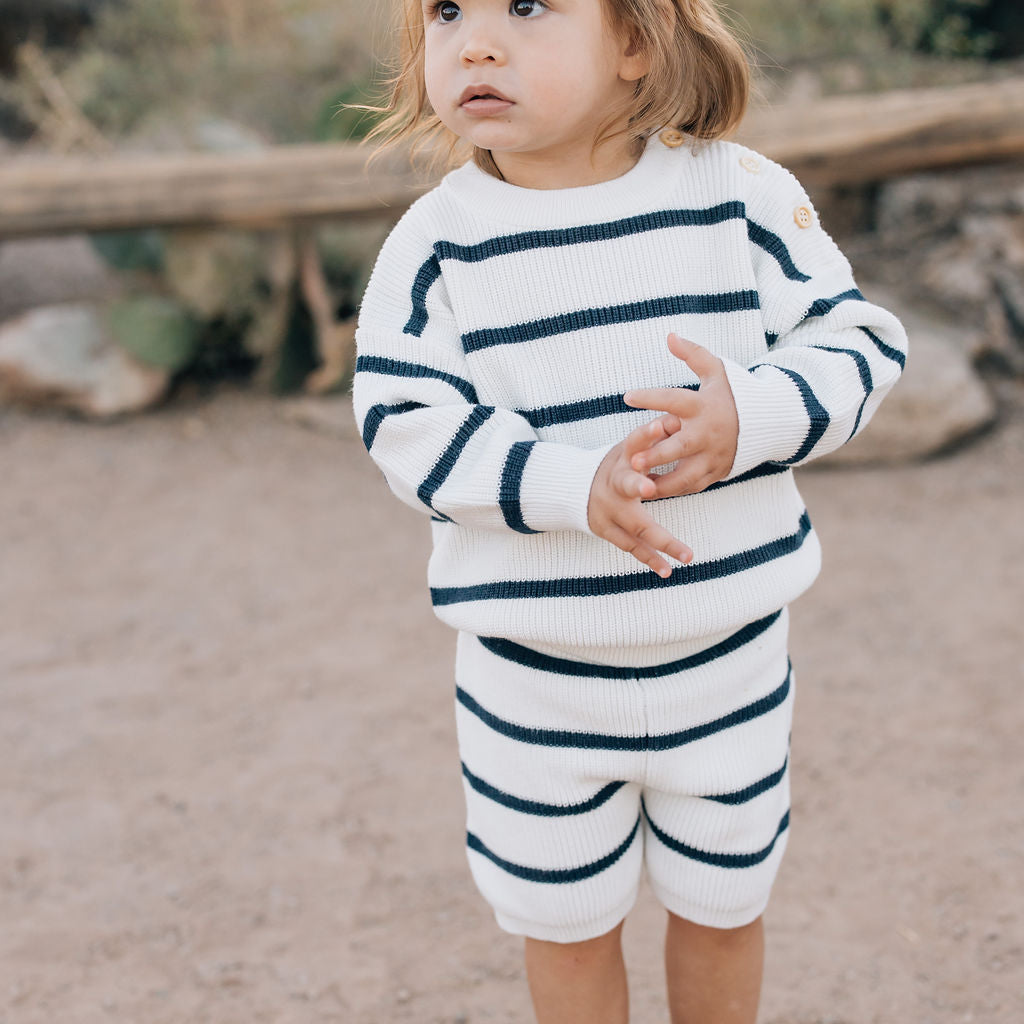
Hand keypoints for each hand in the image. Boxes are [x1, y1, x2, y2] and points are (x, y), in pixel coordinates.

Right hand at [587, 418, 693, 577]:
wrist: (575, 490)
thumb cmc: (617, 465)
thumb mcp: (630, 448)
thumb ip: (652, 437)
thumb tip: (679, 418)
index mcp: (621, 459)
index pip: (633, 442)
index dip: (646, 434)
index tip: (663, 423)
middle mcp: (613, 484)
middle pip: (625, 484)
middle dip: (637, 484)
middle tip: (649, 487)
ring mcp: (608, 511)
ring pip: (636, 526)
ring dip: (662, 541)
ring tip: (686, 555)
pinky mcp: (606, 530)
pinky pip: (631, 546)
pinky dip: (650, 558)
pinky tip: (668, 570)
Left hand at [623, 334, 738, 497]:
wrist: (769, 422)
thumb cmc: (735, 394)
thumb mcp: (718, 371)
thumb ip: (694, 355)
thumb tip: (670, 336)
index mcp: (704, 406)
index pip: (675, 400)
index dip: (651, 397)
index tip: (627, 396)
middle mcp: (707, 433)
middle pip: (680, 447)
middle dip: (657, 455)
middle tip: (632, 460)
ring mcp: (713, 456)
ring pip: (686, 475)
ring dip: (662, 483)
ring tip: (638, 485)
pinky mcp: (716, 472)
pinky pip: (692, 486)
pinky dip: (673, 491)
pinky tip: (650, 491)